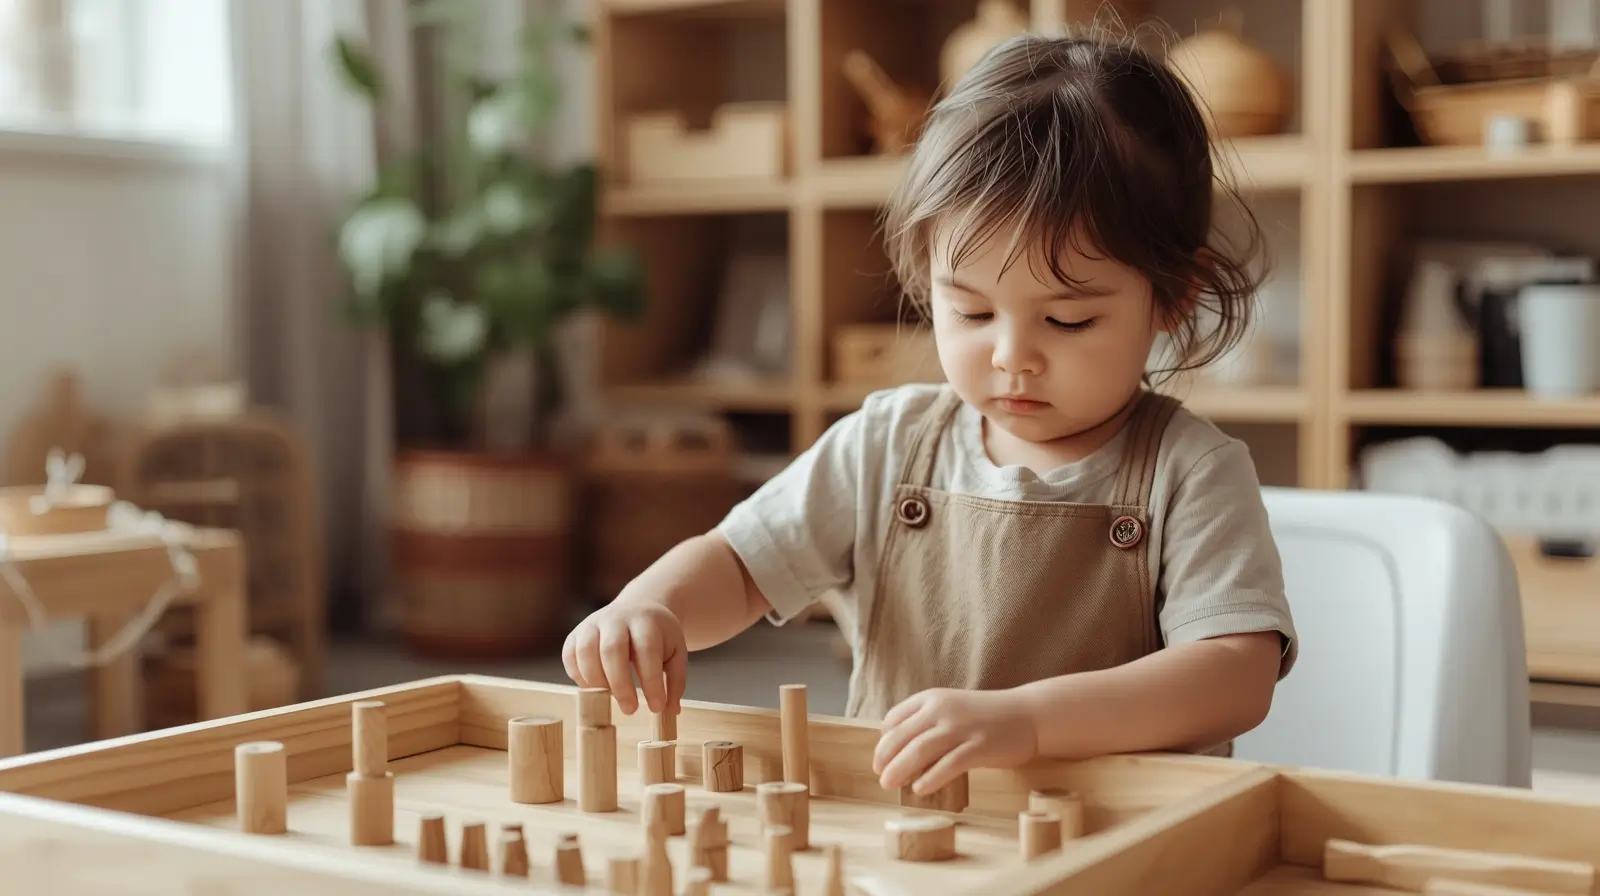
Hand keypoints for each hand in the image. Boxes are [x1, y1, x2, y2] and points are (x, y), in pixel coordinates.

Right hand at [561, 601, 686, 715]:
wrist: (638, 608)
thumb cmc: (658, 637)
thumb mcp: (676, 652)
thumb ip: (676, 681)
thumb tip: (670, 711)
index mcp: (645, 621)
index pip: (646, 650)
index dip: (651, 681)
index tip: (657, 707)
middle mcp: (616, 618)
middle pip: (612, 649)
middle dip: (620, 684)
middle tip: (630, 710)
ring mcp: (592, 624)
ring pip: (586, 652)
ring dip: (597, 682)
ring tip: (611, 699)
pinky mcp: (576, 634)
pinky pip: (570, 656)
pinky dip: (579, 677)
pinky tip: (595, 689)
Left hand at [872, 688, 1038, 793]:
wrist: (1028, 715)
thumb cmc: (985, 716)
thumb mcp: (951, 709)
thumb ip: (925, 722)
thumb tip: (895, 748)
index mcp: (932, 698)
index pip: (894, 718)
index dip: (883, 741)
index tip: (881, 759)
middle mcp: (943, 710)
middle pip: (902, 736)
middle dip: (885, 758)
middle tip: (880, 777)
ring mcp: (962, 728)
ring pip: (920, 750)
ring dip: (899, 770)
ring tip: (889, 785)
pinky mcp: (979, 747)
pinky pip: (948, 765)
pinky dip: (930, 778)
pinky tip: (919, 789)